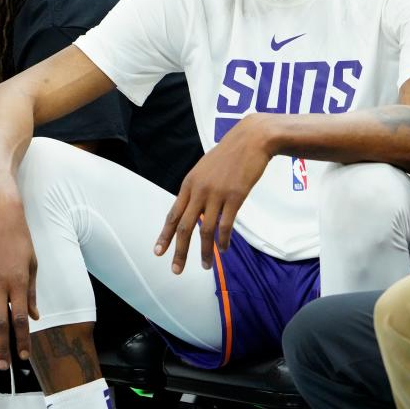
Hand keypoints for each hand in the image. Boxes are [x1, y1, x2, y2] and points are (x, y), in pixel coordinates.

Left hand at [155, 114, 272, 273]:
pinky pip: (226, 224)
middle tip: (176, 269)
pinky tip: (223, 249)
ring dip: (205, 251)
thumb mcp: (205, 168)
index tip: (158, 252)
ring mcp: (217, 194)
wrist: (251, 140)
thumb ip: (197, 188)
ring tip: (205, 266)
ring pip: (205, 230)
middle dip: (180, 251)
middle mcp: (199, 190)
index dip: (165, 235)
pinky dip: (223, 240)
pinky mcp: (235, 197)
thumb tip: (194, 207)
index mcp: (189, 183)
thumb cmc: (229, 154)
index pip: (173, 214)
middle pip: (185, 227)